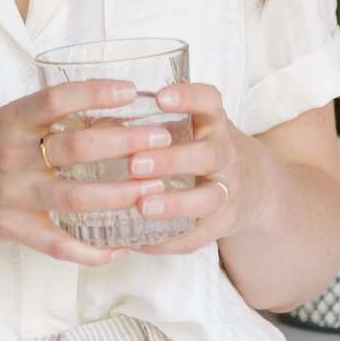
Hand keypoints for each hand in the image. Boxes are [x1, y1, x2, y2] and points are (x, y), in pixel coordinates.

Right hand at [0, 79, 172, 266]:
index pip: (55, 99)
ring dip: (120, 195)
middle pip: (77, 149)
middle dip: (125, 144)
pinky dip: (90, 251)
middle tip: (162, 140)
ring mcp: (10, 196)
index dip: (95, 92)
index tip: (131, 90)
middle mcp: (9, 157)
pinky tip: (118, 249)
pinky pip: (56, 245)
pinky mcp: (10, 230)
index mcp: (7, 121)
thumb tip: (103, 111)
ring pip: (75, 199)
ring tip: (155, 190)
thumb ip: (42, 119)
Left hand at [120, 81, 255, 254]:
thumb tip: (86, 122)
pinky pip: (198, 237)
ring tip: (142, 206)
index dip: (189, 97)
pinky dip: (168, 242)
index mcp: (214, 124)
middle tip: (136, 162)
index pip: (210, 102)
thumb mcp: (189, 127)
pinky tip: (138, 243)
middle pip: (209, 154)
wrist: (253, 184)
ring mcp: (229, 191)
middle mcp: (226, 155)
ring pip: (209, 198)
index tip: (161, 98)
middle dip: (173, 159)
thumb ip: (150, 123)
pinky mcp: (223, 224)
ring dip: (175, 203)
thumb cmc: (200, 148)